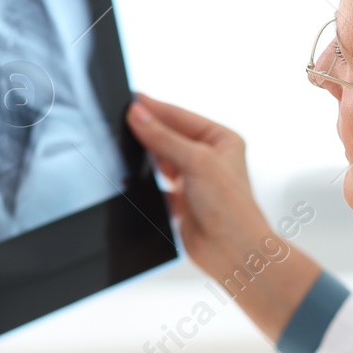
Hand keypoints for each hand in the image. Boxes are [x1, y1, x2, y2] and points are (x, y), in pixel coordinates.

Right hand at [128, 94, 320, 340]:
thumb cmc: (231, 208)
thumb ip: (164, 138)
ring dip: (146, 157)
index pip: (180, 116)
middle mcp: (210, 158)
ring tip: (122, 146)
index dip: (154, 108)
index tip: (129, 99)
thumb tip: (138, 114)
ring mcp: (195, 180)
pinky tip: (130, 177)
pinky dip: (145, 181)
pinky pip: (157, 185)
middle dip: (147, 132)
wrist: (234, 252)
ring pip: (162, 160)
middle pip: (169, 137)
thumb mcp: (196, 162)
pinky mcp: (182, 202)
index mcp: (222, 139)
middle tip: (119, 120)